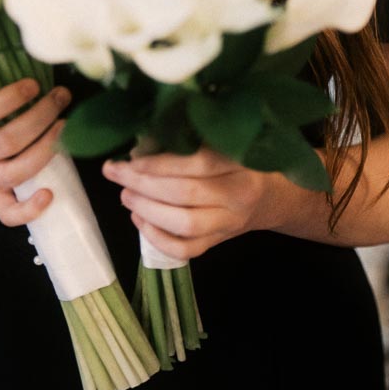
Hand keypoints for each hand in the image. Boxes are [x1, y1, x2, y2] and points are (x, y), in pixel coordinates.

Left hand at [101, 148, 273, 259]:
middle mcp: (239, 195)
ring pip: (185, 224)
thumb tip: (142, 143)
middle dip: (142, 183)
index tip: (130, 156)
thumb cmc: (241, 161)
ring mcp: (229, 223)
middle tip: (116, 173)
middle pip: (185, 193)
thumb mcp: (226, 141)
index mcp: (242, 162)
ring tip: (125, 194)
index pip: (198, 162)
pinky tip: (139, 219)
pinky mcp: (219, 243)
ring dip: (147, 210)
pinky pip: (186, 249)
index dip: (160, 161)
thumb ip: (192, 139)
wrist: (272, 197)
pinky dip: (157, 238)